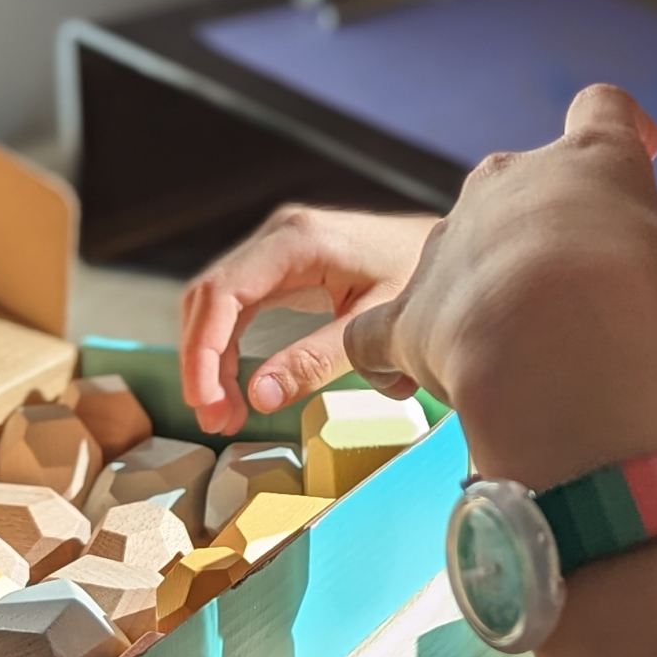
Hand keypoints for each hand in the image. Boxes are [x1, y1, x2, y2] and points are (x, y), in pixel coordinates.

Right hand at [179, 205, 437, 434]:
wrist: (455, 252)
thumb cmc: (424, 278)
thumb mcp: (374, 325)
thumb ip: (316, 360)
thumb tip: (258, 397)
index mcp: (298, 240)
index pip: (223, 293)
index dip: (204, 351)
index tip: (206, 402)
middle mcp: (278, 236)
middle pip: (208, 297)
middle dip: (201, 362)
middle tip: (215, 420)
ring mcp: (278, 248)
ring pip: (216, 304)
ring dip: (211, 360)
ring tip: (226, 415)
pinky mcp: (285, 266)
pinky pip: (238, 307)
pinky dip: (229, 348)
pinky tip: (239, 389)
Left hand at [343, 84, 656, 489]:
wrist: (554, 350)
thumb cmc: (642, 309)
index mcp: (596, 165)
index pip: (605, 112)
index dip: (621, 129)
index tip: (637, 148)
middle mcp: (513, 183)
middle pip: (523, 185)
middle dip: (548, 233)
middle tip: (583, 294)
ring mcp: (453, 241)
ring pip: (461, 253)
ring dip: (483, 292)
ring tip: (514, 354)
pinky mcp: (408, 307)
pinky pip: (383, 326)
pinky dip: (392, 350)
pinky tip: (407, 377)